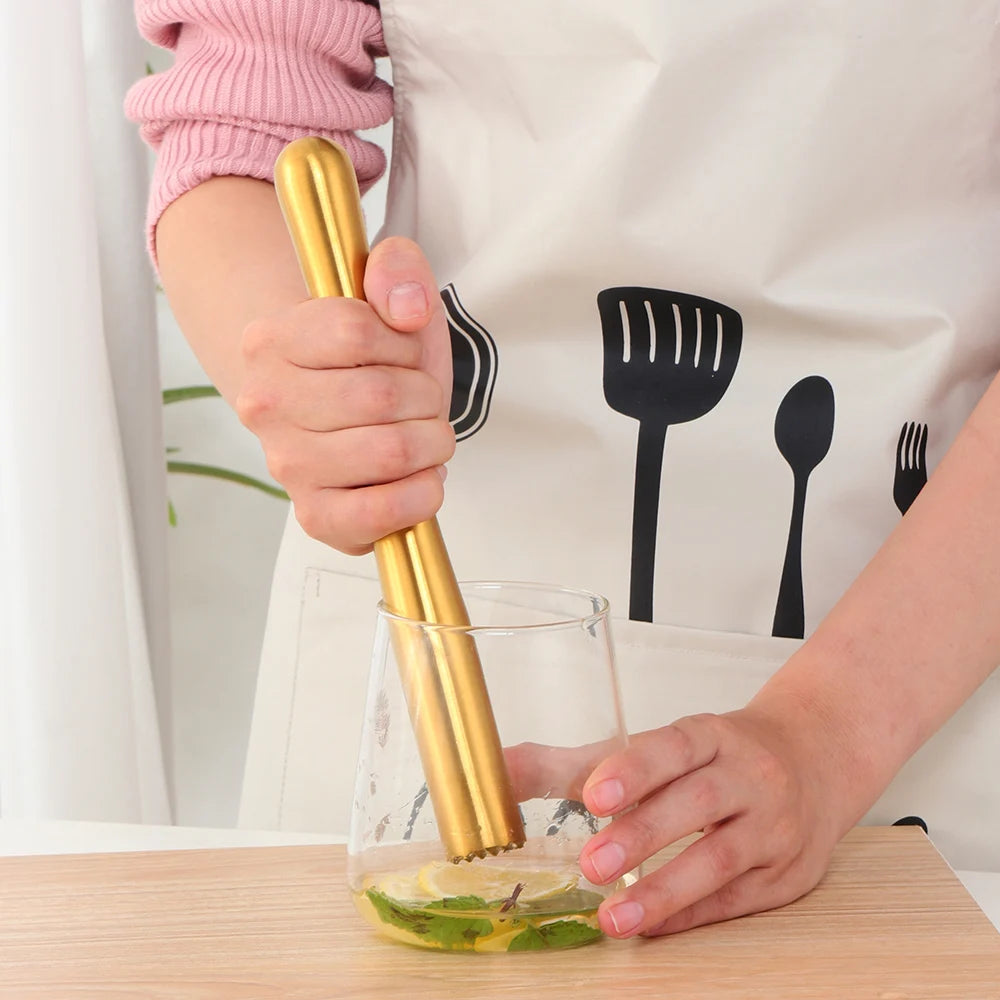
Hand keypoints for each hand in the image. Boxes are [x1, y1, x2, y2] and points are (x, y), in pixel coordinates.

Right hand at [235, 237, 454, 553]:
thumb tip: (407, 307)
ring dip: (432, 443)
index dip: (402, 341)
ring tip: (421, 436)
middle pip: (381, 396)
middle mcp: (265, 405)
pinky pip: (379, 514)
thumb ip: (397, 268)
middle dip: (425, 396)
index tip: (402, 351)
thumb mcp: (389, 296)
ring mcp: (286, 466)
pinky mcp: (316, 516)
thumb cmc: (371, 359)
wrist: (346, 412)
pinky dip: (421, 494)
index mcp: (270, 340)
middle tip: (419, 401)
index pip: (355, 330)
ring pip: (392, 451)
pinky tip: (421, 477)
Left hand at [576, 706, 847, 937]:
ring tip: (614, 916)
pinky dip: (691, 915)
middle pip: (696, 803)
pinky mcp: (786, 873)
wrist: (814, 760)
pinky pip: (735, 898)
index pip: (674, 746)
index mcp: (712, 735)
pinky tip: (651, 927)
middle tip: (592, 863)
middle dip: (642, 834)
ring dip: (664, 889)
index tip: (594, 793)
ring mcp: (773, 825)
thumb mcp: (657, 747)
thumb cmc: (719, 756)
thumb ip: (575, 763)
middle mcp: (748, 774)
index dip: (635, 767)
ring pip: (720, 857)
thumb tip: (498, 769)